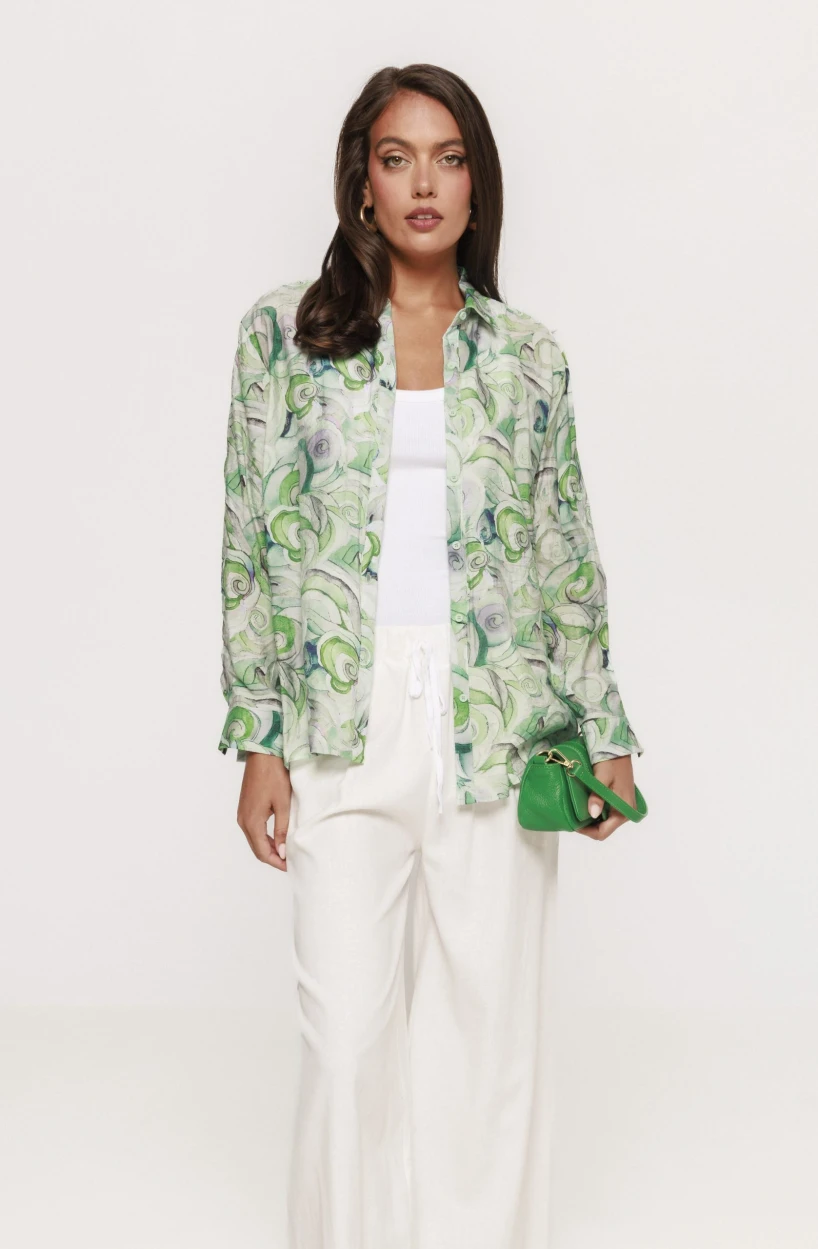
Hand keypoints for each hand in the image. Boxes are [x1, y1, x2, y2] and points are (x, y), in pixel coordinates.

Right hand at [236, 752, 291, 870]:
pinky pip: (253, 830)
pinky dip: (264, 838)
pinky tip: (276, 838)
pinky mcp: (245, 807)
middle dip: (272, 858)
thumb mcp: (282, 804)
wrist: (262, 754)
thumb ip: (282, 830)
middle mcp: (243, 821)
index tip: (290, 866)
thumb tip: (282, 852)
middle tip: (289, 862)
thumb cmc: (274, 776)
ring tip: (285, 852)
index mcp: (251, 822)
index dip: (276, 862)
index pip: (262, 852)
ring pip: (254, 840)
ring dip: (268, 848)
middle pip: (257, 848)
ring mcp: (242, 814)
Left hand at [577, 754, 635, 841]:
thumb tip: (593, 814)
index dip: (586, 832)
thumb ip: (597, 797)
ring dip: (591, 819)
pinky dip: (596, 811)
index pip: (603, 832)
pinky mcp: (621, 799)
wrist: (618, 748)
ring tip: (577, 810)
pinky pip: (607, 812)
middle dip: (588, 826)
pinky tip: (586, 804)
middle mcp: (626, 812)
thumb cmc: (610, 762)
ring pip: (605, 821)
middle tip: (573, 817)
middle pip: (604, 828)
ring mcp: (624, 806)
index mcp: (623, 810)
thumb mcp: (601, 779)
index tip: (573, 824)